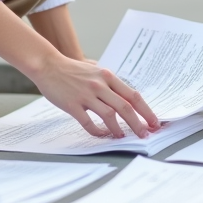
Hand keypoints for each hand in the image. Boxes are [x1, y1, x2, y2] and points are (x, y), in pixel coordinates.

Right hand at [33, 55, 159, 138]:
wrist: (48, 65)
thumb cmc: (72, 70)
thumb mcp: (96, 72)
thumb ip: (110, 84)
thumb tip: (127, 100)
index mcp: (108, 76)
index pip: (133, 95)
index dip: (146, 110)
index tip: (154, 122)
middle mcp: (99, 85)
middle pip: (125, 107)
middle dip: (138, 124)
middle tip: (145, 135)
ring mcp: (86, 95)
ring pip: (109, 116)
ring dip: (119, 129)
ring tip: (123, 137)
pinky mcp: (72, 105)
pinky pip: (88, 123)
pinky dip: (97, 132)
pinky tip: (102, 135)